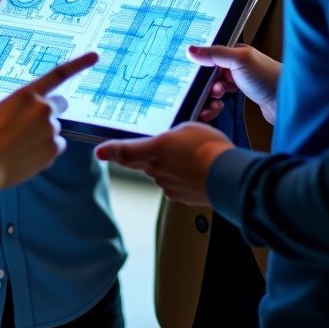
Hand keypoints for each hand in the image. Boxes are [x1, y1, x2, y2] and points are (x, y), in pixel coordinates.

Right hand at [0, 51, 97, 189]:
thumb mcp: (0, 109)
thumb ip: (22, 105)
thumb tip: (32, 112)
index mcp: (27, 94)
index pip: (58, 74)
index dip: (79, 64)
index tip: (95, 57)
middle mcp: (43, 108)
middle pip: (60, 105)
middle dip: (50, 111)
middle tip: (31, 125)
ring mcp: (50, 129)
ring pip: (53, 129)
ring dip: (42, 134)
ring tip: (19, 144)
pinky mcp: (53, 149)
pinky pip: (55, 146)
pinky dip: (44, 151)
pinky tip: (26, 154)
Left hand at [95, 123, 232, 204]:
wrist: (228, 176)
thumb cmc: (208, 148)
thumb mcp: (184, 130)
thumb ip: (167, 138)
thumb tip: (163, 144)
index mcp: (155, 150)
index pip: (126, 152)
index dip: (111, 151)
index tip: (99, 152)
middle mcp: (157, 170)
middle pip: (145, 161)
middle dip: (154, 154)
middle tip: (175, 145)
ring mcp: (168, 186)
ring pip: (162, 173)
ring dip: (172, 166)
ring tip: (194, 157)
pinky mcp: (180, 197)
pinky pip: (176, 184)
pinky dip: (184, 178)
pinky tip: (199, 170)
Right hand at [188, 44, 280, 124]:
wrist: (288, 102)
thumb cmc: (269, 78)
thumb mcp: (239, 60)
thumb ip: (214, 54)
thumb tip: (191, 49)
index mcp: (235, 51)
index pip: (209, 54)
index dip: (200, 65)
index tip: (193, 75)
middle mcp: (236, 64)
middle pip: (209, 72)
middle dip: (206, 83)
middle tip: (213, 89)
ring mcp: (238, 79)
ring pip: (214, 86)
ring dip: (212, 94)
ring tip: (218, 98)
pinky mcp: (241, 94)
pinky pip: (221, 98)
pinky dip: (217, 103)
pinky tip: (219, 106)